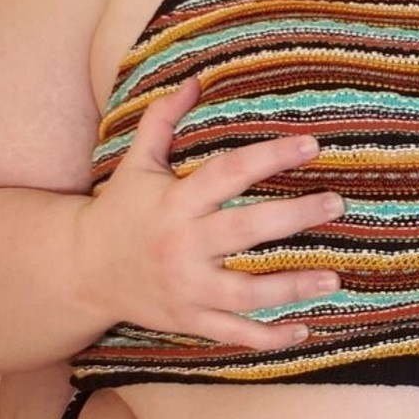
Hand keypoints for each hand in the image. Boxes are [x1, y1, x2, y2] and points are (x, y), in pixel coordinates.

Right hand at [75, 77, 342, 347]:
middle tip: (336, 203)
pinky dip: (268, 338)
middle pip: (245, 230)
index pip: (228, 173)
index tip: (311, 145)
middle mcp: (182, 245)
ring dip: (292, 287)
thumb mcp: (136, 164)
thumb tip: (192, 79)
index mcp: (175, 202)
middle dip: (294, 217)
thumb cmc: (120, 211)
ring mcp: (186, 288)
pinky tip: (303, 332)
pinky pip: (233, 334)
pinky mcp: (189, 320)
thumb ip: (163, 121)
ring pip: (246, 292)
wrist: (82, 272)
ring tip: (334, 278)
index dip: (270, 156)